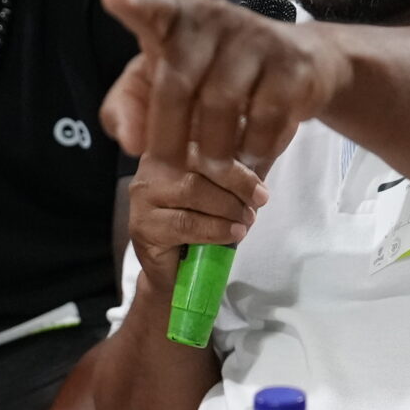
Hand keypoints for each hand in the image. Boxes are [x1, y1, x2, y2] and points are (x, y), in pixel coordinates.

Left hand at [99, 0, 350, 203]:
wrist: (303, 62)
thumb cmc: (213, 73)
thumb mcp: (164, 82)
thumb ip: (129, 107)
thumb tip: (130, 142)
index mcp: (174, 19)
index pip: (153, 7)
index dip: (135, 4)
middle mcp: (213, 20)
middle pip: (178, 82)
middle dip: (167, 136)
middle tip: (165, 172)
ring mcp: (255, 38)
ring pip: (221, 104)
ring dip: (212, 150)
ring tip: (212, 168)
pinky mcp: (291, 63)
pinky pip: (264, 119)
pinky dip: (252, 150)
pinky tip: (250, 157)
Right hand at [126, 150, 257, 294]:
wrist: (175, 269)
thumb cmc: (202, 223)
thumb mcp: (224, 190)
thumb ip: (238, 170)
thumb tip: (267, 153)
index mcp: (174, 147)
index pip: (206, 140)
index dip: (238, 158)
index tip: (261, 184)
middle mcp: (153, 164)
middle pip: (199, 160)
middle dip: (237, 181)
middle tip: (259, 201)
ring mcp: (144, 194)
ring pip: (193, 190)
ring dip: (228, 207)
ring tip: (246, 220)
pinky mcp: (143, 224)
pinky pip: (185, 222)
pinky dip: (215, 229)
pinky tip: (233, 233)